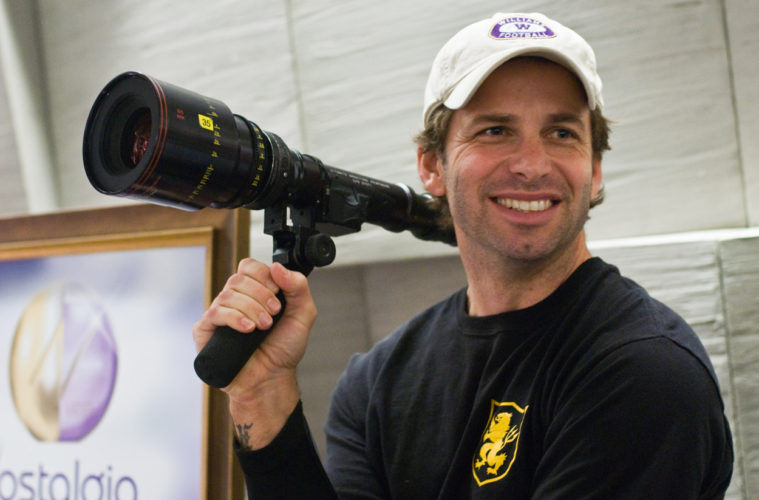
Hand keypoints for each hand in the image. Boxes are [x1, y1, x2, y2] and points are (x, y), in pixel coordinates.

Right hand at [192, 258, 316, 446]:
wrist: (271, 378)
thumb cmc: (283, 349)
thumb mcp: (303, 314)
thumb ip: (298, 287)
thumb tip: (277, 266)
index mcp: (254, 291)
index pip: (249, 266)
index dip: (263, 276)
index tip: (277, 294)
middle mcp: (234, 300)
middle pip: (239, 278)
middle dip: (261, 295)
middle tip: (273, 315)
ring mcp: (219, 314)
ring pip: (228, 295)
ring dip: (251, 308)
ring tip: (263, 327)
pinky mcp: (206, 330)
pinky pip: (215, 313)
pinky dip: (234, 318)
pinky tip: (247, 329)